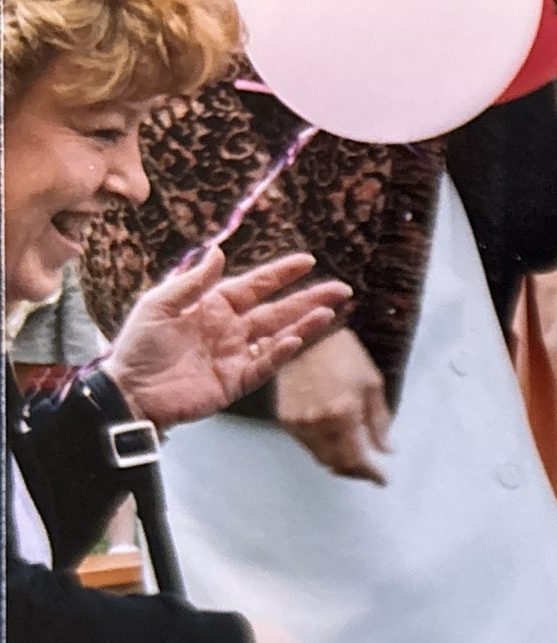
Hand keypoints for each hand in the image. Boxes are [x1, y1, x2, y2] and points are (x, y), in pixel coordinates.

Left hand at [101, 248, 348, 429]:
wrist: (130, 391)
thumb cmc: (138, 345)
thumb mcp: (159, 304)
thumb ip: (192, 282)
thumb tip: (218, 252)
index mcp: (212, 306)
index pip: (254, 285)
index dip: (280, 274)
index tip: (307, 261)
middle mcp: (231, 329)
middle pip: (278, 310)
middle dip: (309, 299)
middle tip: (340, 288)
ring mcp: (236, 356)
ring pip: (279, 336)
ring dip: (305, 325)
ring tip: (330, 312)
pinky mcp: (236, 382)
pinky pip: (265, 365)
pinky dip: (280, 353)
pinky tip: (295, 339)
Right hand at [272, 330, 391, 483]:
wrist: (307, 336)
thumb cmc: (344, 355)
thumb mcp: (372, 385)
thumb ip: (379, 423)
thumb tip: (386, 451)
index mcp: (342, 414)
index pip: (356, 460)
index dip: (370, 474)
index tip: (381, 480)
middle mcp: (316, 422)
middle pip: (336, 464)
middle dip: (355, 472)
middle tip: (369, 471)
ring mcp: (297, 421)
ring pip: (319, 457)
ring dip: (338, 462)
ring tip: (355, 457)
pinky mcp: (285, 417)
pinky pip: (306, 444)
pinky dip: (322, 448)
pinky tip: (335, 440)